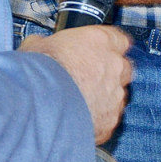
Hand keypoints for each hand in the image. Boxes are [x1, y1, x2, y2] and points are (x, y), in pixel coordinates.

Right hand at [20, 26, 131, 143]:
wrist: (38, 105)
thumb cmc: (39, 73)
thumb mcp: (38, 46)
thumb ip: (47, 43)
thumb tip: (38, 43)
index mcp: (100, 40)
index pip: (118, 39)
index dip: (108, 47)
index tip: (98, 53)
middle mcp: (113, 65)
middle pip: (122, 68)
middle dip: (110, 74)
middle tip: (89, 79)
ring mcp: (115, 94)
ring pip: (117, 95)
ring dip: (103, 98)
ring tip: (79, 104)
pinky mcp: (109, 120)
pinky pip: (108, 119)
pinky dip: (97, 121)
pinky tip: (77, 122)